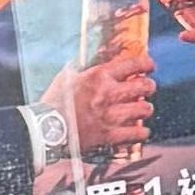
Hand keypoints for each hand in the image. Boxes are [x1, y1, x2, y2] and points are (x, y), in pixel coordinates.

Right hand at [41, 40, 159, 180]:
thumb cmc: (53, 103)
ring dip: (145, 109)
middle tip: (147, 88)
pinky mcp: (110, 135)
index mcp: (99, 76)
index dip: (146, 64)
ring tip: (142, 110)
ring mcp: (111, 115)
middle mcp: (109, 94)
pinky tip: (140, 131)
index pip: (133, 64)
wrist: (45, 130)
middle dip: (148, 86)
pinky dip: (141, 133)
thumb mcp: (66, 77)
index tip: (149, 66)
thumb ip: (82, 68)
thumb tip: (87, 59)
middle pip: (145, 86)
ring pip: (145, 109)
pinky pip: (138, 133)